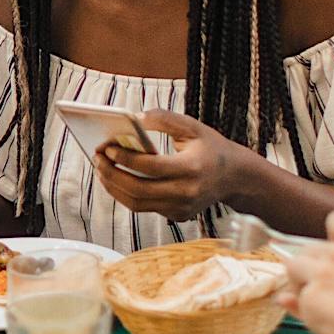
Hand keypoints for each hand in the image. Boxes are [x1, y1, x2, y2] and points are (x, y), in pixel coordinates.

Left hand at [92, 109, 242, 221]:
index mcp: (191, 168)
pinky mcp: (177, 216)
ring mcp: (181, 208)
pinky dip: (127, 194)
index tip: (107, 148)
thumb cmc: (211, 147)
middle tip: (98, 159)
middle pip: (139, 190)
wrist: (236, 177)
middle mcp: (186, 193)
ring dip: (114, 188)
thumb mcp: (193, 126)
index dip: (126, 158)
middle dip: (113, 175)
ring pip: (137, 204)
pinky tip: (117, 179)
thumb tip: (135, 118)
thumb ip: (164, 119)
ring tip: (102, 170)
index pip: (151, 167)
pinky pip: (145, 208)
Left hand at [277, 209, 333, 333]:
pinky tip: (327, 319)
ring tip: (324, 301)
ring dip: (301, 281)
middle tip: (333, 287)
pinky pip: (296, 298)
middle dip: (315, 265)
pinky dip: (306, 309)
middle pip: (310, 248)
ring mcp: (323, 273)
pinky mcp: (311, 296)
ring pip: (293, 266)